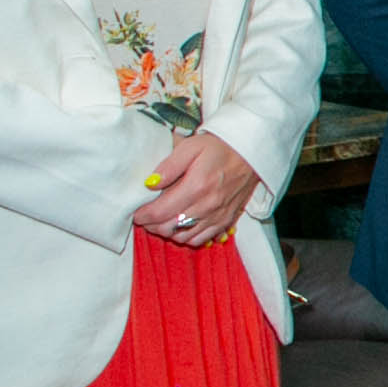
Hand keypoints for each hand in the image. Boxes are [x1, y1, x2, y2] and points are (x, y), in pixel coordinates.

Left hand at [140, 131, 258, 245]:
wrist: (250, 154)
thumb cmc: (219, 148)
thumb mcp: (191, 147)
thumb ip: (168, 166)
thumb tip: (150, 183)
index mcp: (196, 186)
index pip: (161, 212)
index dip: (143, 215)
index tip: (136, 212)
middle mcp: (208, 205)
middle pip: (169, 227)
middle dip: (152, 225)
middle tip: (145, 217)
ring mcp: (218, 216)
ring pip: (183, 237)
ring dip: (167, 232)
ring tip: (161, 221)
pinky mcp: (226, 221)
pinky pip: (200, 239)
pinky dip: (186, 237)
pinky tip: (180, 226)